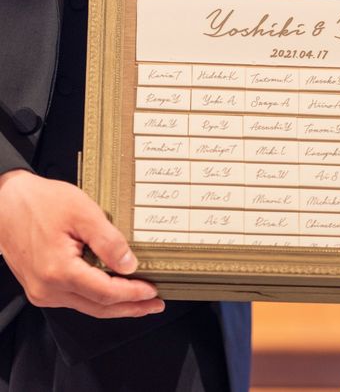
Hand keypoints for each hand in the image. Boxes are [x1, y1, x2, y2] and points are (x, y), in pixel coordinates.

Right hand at [0, 169, 164, 318]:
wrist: (6, 201)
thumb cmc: (40, 202)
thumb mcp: (83, 212)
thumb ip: (109, 241)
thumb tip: (130, 265)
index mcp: (59, 271)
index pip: (106, 293)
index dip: (133, 294)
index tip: (153, 293)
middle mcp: (48, 288)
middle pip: (98, 307)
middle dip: (130, 308)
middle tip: (155, 305)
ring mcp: (42, 290)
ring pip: (86, 306)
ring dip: (115, 305)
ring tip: (140, 301)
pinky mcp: (40, 286)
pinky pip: (75, 299)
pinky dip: (97, 298)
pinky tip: (113, 292)